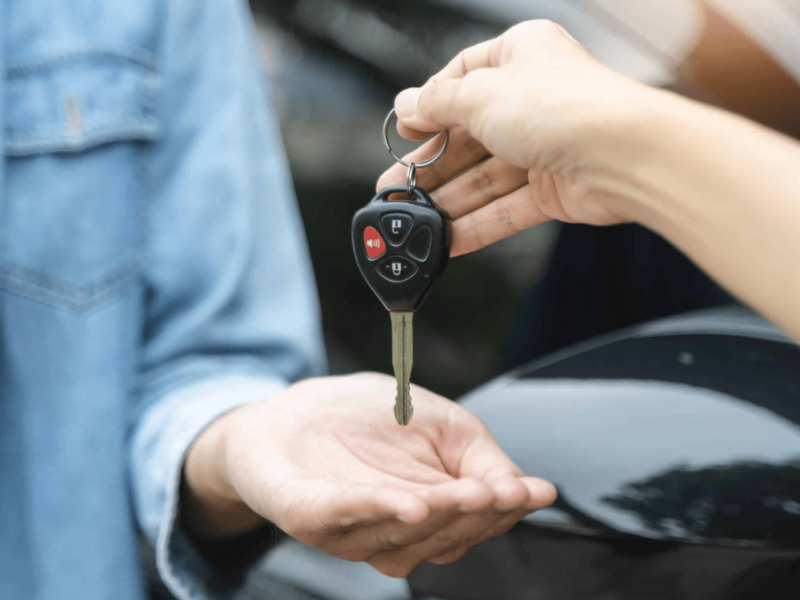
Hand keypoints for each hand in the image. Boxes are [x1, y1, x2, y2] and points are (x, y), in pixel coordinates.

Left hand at [184, 373, 555, 576]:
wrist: (291, 410)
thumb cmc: (365, 418)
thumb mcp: (441, 424)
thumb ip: (482, 457)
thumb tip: (531, 489)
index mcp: (429, 511)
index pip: (475, 522)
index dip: (504, 509)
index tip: (531, 491)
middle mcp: (393, 530)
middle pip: (444, 536)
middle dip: (476, 514)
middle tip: (503, 491)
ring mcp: (349, 528)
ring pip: (403, 535)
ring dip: (439, 517)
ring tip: (469, 494)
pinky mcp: (308, 513)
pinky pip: (345, 516)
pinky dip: (380, 510)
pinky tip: (411, 502)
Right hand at [377, 20, 659, 255]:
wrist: (625, 155)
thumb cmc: (566, 106)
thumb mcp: (481, 94)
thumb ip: (438, 104)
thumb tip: (407, 105)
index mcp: (520, 55)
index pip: (462, 78)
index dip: (429, 107)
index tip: (406, 132)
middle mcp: (533, 99)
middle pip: (468, 137)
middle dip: (430, 166)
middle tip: (394, 190)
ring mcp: (545, 147)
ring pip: (485, 177)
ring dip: (448, 201)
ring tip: (412, 223)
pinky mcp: (555, 189)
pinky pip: (506, 208)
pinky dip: (477, 225)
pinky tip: (447, 240)